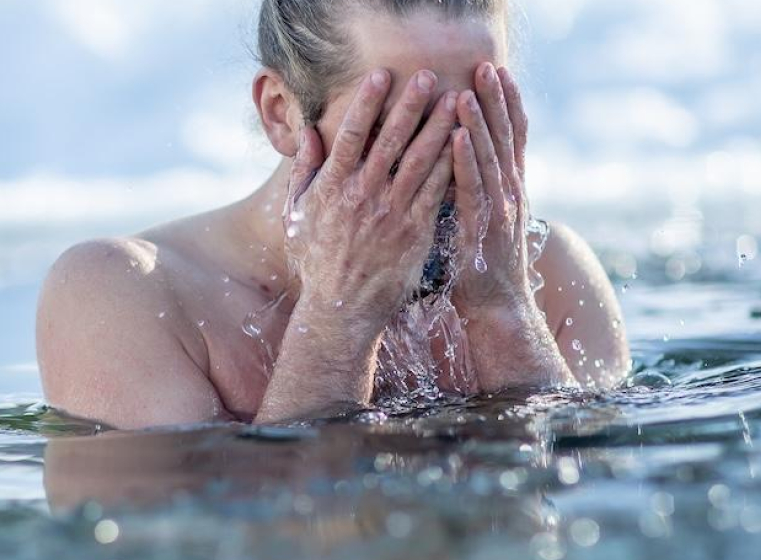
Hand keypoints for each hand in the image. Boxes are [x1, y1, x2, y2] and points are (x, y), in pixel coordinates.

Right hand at [285, 69, 458, 327]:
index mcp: (333, 188)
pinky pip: (437, 191)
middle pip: (391, 141)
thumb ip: (304, 172)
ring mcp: (392, 214)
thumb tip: (309, 134)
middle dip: (410, 105)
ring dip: (439, 127)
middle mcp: (363, 196)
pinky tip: (463, 142)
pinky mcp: (415, 232)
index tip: (381, 75)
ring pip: (420, 161)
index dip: (367, 103)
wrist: (340, 311)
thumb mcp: (297, 216)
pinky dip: (451, 164)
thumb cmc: (316, 262)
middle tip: (427, 75)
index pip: (351, 135)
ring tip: (455, 99)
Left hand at [451, 63, 531, 312]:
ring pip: (490, 159)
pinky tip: (456, 139)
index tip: (498, 72)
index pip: (512, 136)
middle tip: (486, 66)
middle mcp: (511, 192)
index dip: (508, 103)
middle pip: (505, 138)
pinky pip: (473, 189)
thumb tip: (469, 157)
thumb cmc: (486, 262)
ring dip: (479, 124)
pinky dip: (465, 162)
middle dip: (495, 101)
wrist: (500, 306)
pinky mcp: (484, 229)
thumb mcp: (490, 217)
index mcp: (512, 187)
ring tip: (467, 92)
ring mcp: (500, 210)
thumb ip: (484, 187)